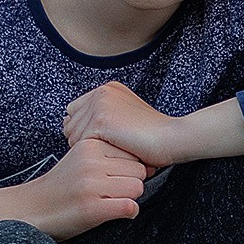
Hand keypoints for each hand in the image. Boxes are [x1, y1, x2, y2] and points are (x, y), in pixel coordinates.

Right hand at [22, 136, 149, 237]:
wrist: (30, 209)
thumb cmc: (60, 186)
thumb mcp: (80, 160)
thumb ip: (106, 155)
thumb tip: (147, 163)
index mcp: (89, 145)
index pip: (132, 152)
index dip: (129, 169)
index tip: (116, 179)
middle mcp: (91, 161)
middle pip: (139, 170)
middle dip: (131, 183)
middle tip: (113, 193)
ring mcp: (91, 184)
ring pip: (137, 188)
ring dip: (130, 198)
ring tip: (111, 202)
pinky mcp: (92, 207)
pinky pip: (130, 207)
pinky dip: (128, 213)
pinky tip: (113, 213)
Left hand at [63, 81, 188, 169]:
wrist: (172, 138)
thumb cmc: (154, 135)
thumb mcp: (126, 119)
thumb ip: (104, 118)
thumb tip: (74, 128)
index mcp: (107, 89)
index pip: (75, 111)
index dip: (83, 129)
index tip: (100, 142)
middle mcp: (101, 92)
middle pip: (71, 123)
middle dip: (82, 139)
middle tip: (105, 149)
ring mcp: (100, 105)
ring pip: (73, 134)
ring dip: (87, 148)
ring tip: (110, 152)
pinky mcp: (101, 120)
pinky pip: (81, 142)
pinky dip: (93, 153)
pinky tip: (110, 155)